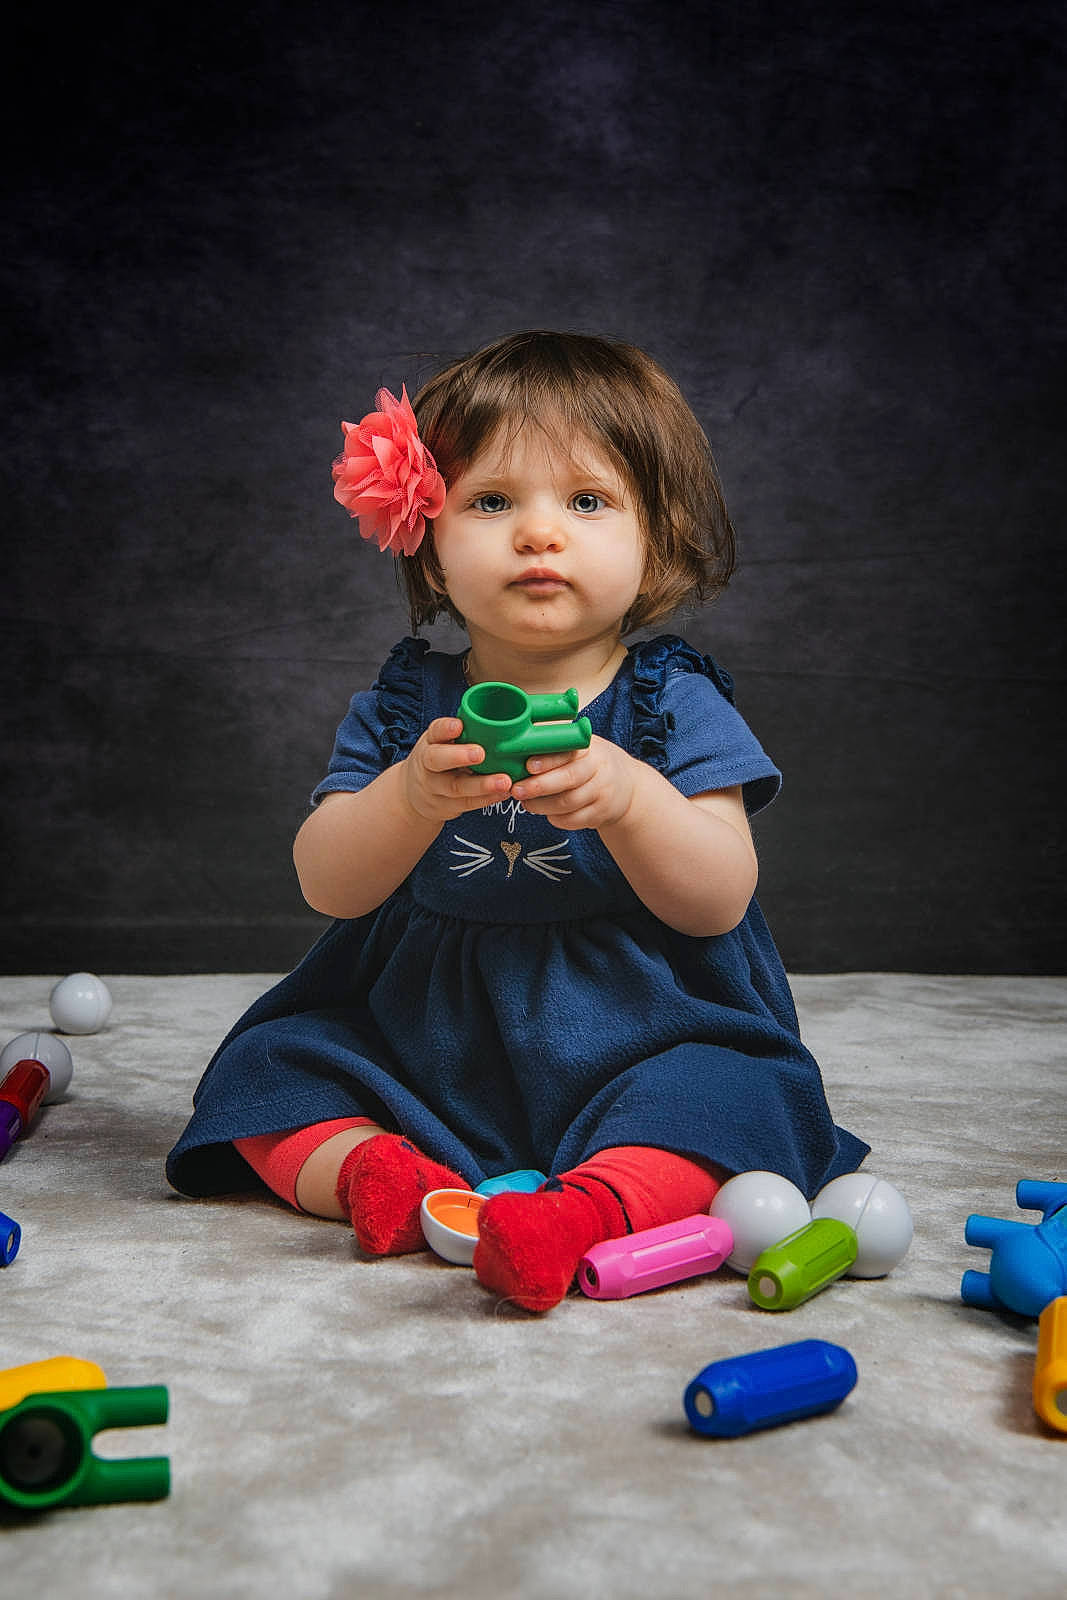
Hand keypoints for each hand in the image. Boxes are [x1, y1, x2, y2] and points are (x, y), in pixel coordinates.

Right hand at [401, 718, 512, 822]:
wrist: (413, 795)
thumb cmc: (438, 759)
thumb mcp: (440, 742)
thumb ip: (461, 732)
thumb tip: (501, 716)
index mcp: (429, 743)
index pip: (434, 732)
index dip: (445, 729)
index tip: (458, 725)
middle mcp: (428, 766)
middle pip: (437, 761)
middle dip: (458, 756)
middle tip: (480, 753)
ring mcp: (436, 789)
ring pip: (457, 787)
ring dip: (482, 785)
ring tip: (504, 781)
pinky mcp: (447, 807)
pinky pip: (468, 804)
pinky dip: (488, 799)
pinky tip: (504, 793)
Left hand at [511, 735, 638, 830]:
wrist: (626, 788)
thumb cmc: (589, 764)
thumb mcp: (579, 748)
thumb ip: (554, 745)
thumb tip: (517, 740)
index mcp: (589, 749)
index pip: (568, 752)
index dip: (548, 759)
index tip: (528, 765)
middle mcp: (599, 769)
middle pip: (568, 778)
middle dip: (539, 786)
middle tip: (517, 790)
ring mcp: (602, 793)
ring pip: (568, 803)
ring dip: (542, 806)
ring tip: (526, 803)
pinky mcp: (601, 814)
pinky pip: (574, 820)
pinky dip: (556, 819)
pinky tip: (545, 813)